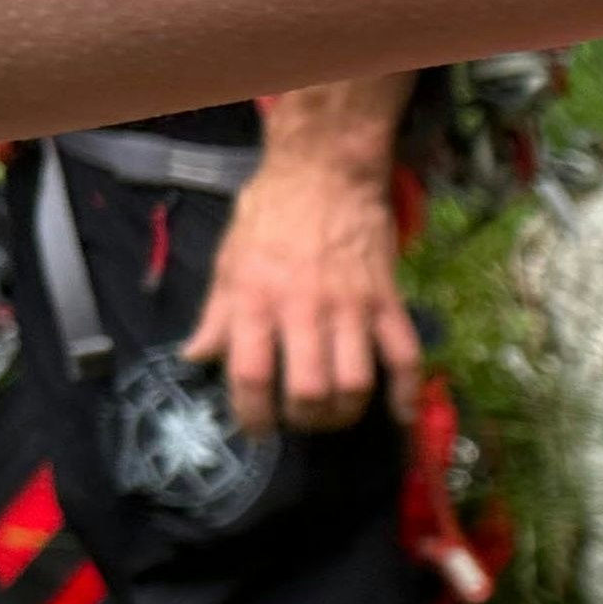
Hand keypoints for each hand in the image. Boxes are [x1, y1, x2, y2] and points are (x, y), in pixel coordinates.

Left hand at [180, 75, 421, 437]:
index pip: (252, 376)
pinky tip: (399, 414)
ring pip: (356, 382)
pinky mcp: (387, 300)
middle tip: (300, 419)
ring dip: (347, 411)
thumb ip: (216, 315)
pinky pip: (404, 355)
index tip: (257, 430)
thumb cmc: (269, 215)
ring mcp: (351, 307)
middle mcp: (303, 309)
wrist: (325, 173)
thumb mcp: (228, 260)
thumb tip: (196, 359)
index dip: (252, 416)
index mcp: (256, 299)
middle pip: (310, 390)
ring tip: (336, 413)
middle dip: (304, 420)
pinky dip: (406, 392)